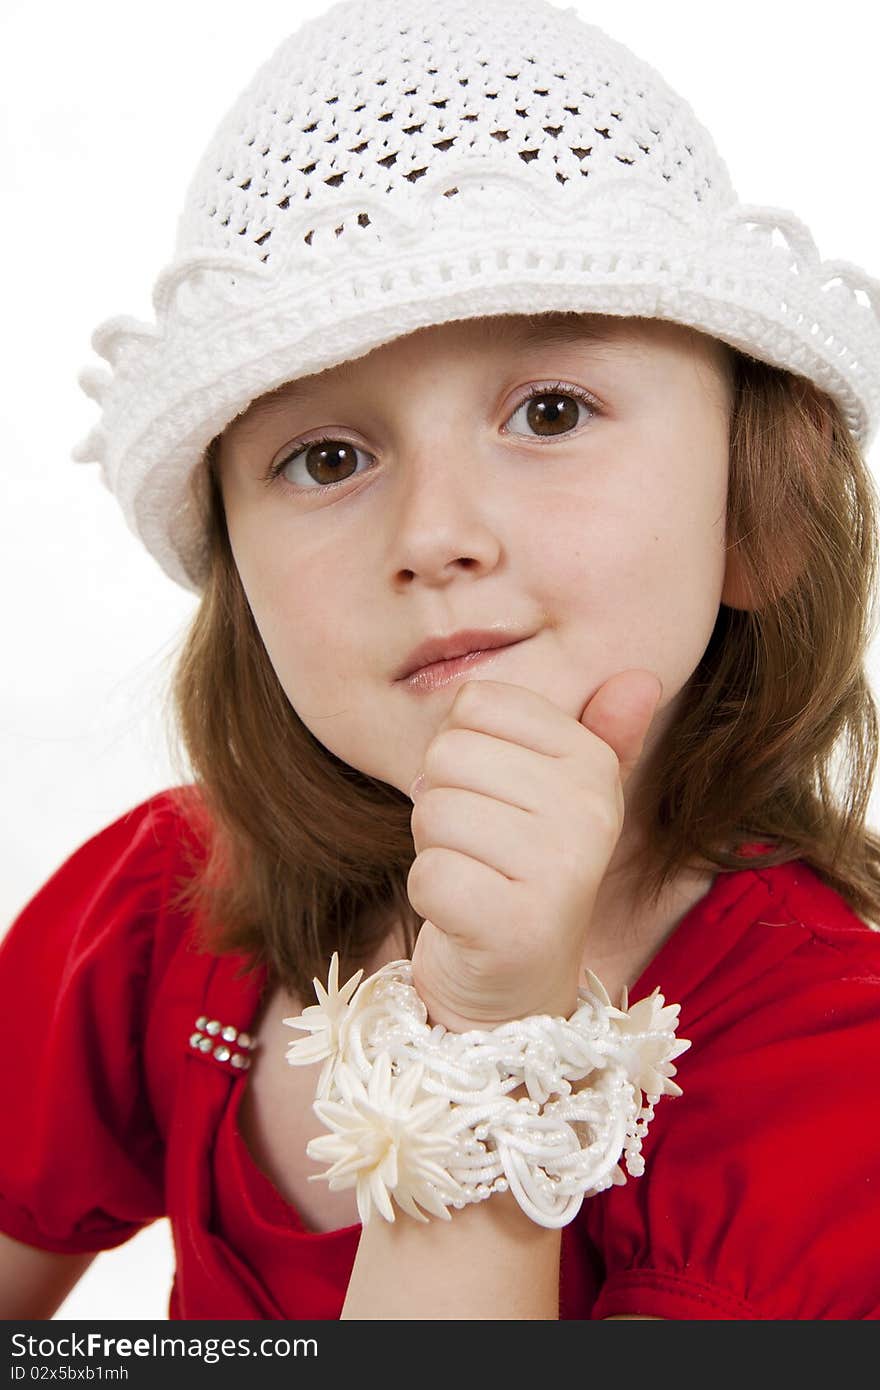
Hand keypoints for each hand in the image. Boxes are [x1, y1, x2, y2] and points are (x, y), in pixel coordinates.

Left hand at [406, 669, 663, 1031]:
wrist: (515, 985)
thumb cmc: (521, 872)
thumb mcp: (560, 797)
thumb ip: (596, 735)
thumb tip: (640, 677)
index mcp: (593, 764)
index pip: (476, 703)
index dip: (463, 749)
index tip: (494, 796)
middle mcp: (588, 810)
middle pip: (447, 753)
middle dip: (442, 801)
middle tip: (479, 846)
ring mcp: (558, 869)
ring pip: (432, 810)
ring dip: (435, 850)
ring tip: (475, 878)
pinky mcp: (514, 924)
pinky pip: (427, 873)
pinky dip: (430, 897)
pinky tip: (465, 915)